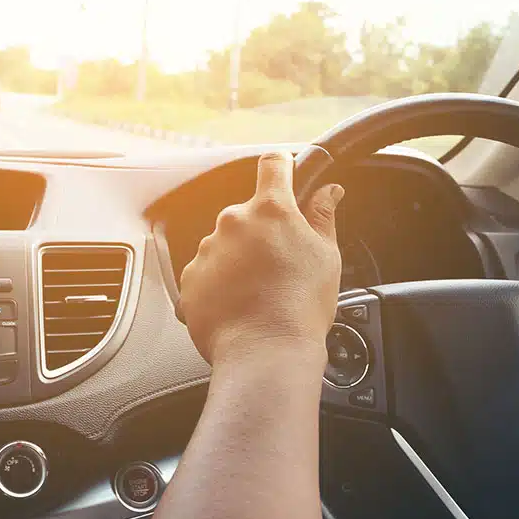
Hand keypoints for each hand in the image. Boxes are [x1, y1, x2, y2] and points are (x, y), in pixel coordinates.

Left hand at [177, 152, 344, 373]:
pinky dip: (220, 284)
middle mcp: (232, 223)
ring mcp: (207, 251)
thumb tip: (328, 191)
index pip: (273, 165)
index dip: (281, 167)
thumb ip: (323, 216)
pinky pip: (206, 273)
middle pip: (248, 213)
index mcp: (270, 210)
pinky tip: (239, 304)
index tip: (285, 172)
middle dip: (262, 231)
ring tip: (259, 291)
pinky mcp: (189, 280)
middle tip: (281, 262)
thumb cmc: (300, 307)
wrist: (264, 353)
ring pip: (225, 244)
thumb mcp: (326, 256)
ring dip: (238, 258)